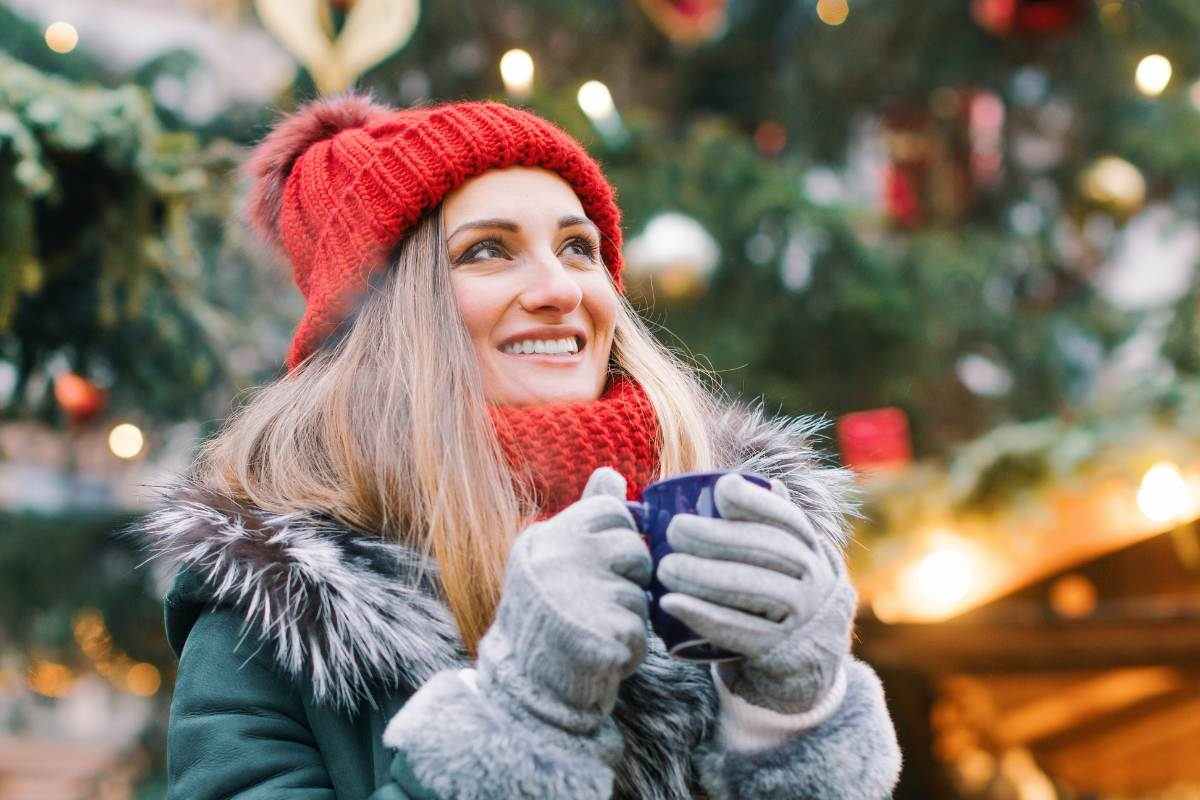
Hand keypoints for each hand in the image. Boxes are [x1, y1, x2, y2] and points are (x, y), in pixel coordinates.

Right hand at [476, 466, 652, 734]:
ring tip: (594, 629)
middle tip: (595, 602)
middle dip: (628, 578)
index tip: (597, 565)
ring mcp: (580, 596)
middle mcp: (560, 559)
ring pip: (641, 593)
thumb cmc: (546, 617)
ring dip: (628, 616)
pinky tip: (600, 654)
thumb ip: (586, 515)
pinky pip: (642, 632)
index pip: (613, 511)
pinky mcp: (603, 634)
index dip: (617, 540)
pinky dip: (629, 649)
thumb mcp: (554, 558)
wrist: (524, 689)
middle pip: (634, 549)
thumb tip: (611, 472)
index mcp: (547, 537)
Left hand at [656, 473, 855, 714]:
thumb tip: (728, 481)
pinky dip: (703, 616)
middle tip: (674, 529)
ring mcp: (801, 615)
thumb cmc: (775, 595)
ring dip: (705, 575)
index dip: (756, 501)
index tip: (721, 489)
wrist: (805, 660)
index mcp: (809, 548)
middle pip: (766, 550)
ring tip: (665, 567)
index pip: (787, 518)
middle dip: (717, 536)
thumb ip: (761, 524)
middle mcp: (812, 578)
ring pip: (754, 588)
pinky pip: (741, 630)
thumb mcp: (781, 560)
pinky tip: (671, 603)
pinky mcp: (781, 649)